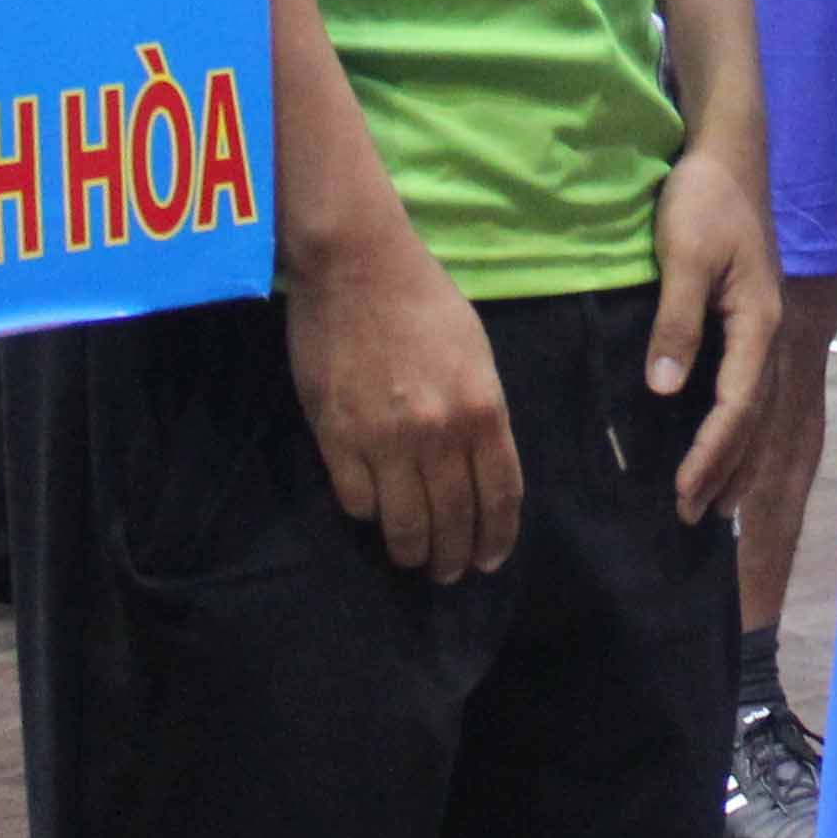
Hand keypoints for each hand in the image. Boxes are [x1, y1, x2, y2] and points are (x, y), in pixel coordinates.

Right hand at [284, 223, 525, 576]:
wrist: (357, 265)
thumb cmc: (424, 300)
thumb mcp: (476, 353)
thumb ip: (482, 412)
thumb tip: (478, 466)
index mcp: (483, 409)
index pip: (499, 496)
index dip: (496, 537)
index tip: (490, 560)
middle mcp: (439, 434)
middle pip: (453, 520)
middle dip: (454, 556)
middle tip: (449, 572)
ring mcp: (385, 441)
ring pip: (403, 524)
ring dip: (410, 550)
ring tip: (412, 558)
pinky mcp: (337, 440)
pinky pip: (357, 501)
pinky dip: (367, 513)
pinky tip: (373, 512)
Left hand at [649, 135, 780, 522]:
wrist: (727, 154)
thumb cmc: (704, 200)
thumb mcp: (685, 257)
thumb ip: (677, 322)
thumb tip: (664, 389)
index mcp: (755, 323)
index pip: (735, 407)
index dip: (710, 454)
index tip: (682, 493)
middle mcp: (765, 333)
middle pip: (752, 419)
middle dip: (726, 471)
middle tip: (693, 518)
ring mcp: (760, 326)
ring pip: (754, 408)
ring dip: (736, 457)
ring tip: (714, 501)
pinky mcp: (747, 317)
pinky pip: (744, 387)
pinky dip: (733, 426)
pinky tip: (716, 440)